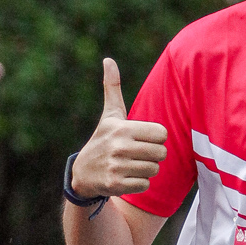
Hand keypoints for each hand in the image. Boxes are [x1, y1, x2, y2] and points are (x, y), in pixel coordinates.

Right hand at [69, 58, 166, 200]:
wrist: (83, 174)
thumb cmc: (103, 140)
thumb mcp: (109, 116)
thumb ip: (112, 88)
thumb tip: (108, 60)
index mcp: (122, 128)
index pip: (161, 134)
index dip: (155, 138)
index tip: (142, 139)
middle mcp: (119, 146)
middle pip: (161, 153)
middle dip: (153, 155)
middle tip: (138, 155)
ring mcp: (116, 166)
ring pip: (154, 170)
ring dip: (146, 170)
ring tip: (131, 166)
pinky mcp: (115, 184)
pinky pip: (145, 184)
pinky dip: (139, 183)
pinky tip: (126, 177)